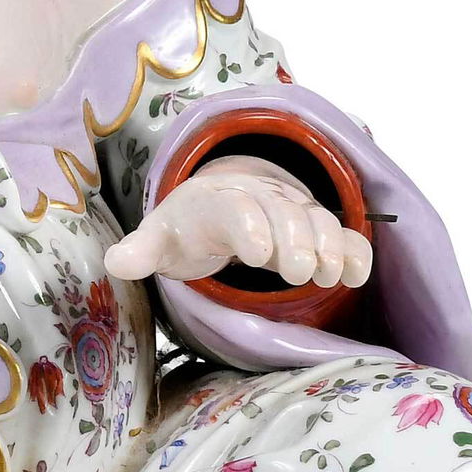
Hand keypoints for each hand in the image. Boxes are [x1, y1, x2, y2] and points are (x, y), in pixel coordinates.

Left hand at [106, 155, 372, 288]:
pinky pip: (340, 231)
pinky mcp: (314, 224)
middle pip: (281, 210)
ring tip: (329, 275)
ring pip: (314, 218)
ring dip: (327, 244)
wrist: (217, 201)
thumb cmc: (187, 227)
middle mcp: (256, 196)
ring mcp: (289, 207)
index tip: (260, 255)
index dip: (248, 226)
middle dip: (294, 239)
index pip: (233, 207)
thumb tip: (115, 262)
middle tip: (300, 273)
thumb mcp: (160, 238)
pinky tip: (356, 275)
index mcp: (213, 200)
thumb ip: (141, 251)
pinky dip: (352, 249)